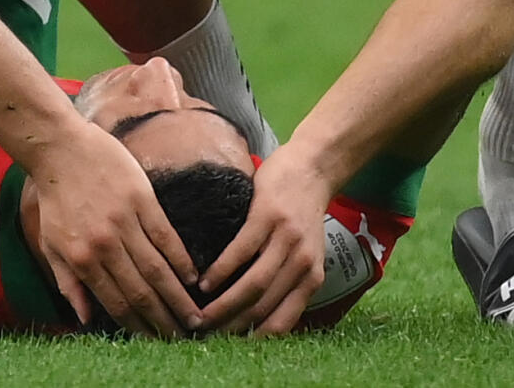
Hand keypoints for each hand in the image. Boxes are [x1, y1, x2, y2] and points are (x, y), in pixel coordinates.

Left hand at [28, 125, 200, 336]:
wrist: (60, 150)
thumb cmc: (55, 199)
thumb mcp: (51, 245)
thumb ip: (69, 283)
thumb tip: (85, 318)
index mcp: (82, 259)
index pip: (115, 302)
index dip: (137, 325)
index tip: (154, 340)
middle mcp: (105, 245)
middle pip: (141, 290)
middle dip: (163, 318)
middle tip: (183, 335)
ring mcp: (125, 222)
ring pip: (157, 268)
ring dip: (177, 295)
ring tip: (194, 314)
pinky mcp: (142, 199)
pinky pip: (166, 236)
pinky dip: (181, 259)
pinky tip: (192, 276)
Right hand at [196, 147, 331, 334]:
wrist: (313, 167)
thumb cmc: (303, 213)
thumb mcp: (305, 253)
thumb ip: (288, 280)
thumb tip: (257, 311)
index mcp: (312, 277)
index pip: (283, 320)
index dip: (255, 338)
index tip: (230, 346)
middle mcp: (301, 263)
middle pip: (264, 306)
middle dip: (233, 326)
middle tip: (207, 333)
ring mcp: (286, 240)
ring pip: (253, 284)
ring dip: (224, 304)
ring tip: (201, 313)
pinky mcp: (267, 216)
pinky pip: (240, 251)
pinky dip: (220, 271)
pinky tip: (203, 281)